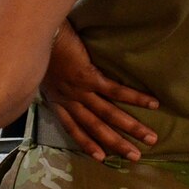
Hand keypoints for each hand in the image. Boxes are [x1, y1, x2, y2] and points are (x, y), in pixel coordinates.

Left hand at [41, 22, 158, 161]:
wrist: (36, 31)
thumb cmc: (39, 45)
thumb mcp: (41, 70)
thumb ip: (52, 81)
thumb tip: (62, 81)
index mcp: (55, 98)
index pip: (72, 127)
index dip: (86, 142)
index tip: (101, 157)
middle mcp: (67, 99)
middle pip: (94, 127)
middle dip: (116, 143)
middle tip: (135, 157)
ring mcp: (78, 90)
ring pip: (108, 114)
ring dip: (131, 127)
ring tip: (150, 138)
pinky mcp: (88, 76)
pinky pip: (115, 91)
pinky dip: (135, 98)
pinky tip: (152, 103)